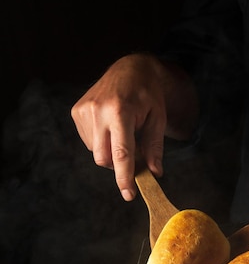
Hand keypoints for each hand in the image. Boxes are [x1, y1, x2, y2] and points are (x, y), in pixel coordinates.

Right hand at [71, 54, 167, 200]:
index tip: (128, 194)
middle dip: (119, 165)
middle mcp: (98, 111)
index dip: (125, 177)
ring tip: (124, 131)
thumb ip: (155, 147)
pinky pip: (89, 141)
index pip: (121, 153)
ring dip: (111, 151)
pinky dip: (102, 141)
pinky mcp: (76, 111)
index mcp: (121, 112)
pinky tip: (111, 125)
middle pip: (104, 158)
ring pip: (96, 152)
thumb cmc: (148, 95)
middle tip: (134, 156)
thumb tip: (154, 173)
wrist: (131, 69)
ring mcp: (84, 110)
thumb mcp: (158, 119)